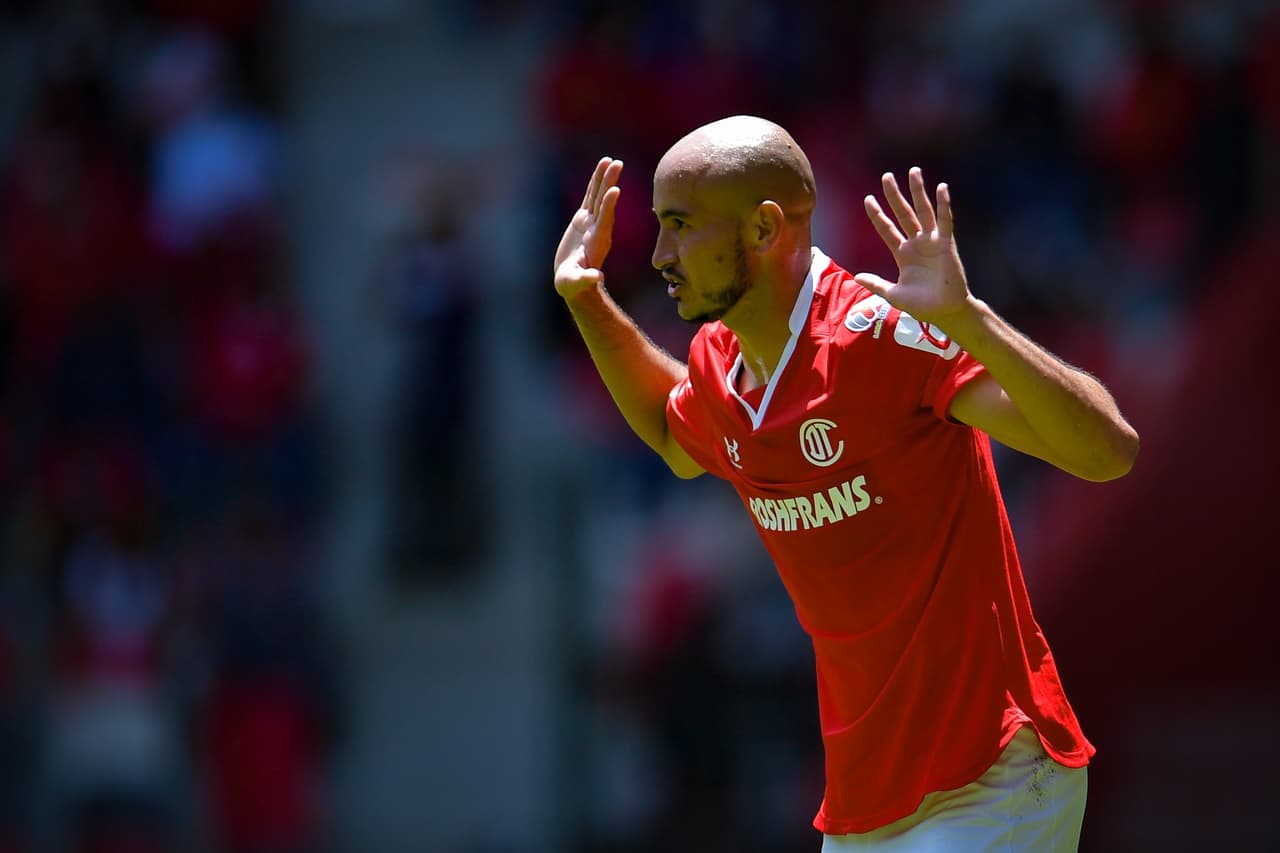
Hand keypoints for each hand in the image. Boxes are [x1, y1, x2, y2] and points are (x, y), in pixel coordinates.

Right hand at [554, 157, 622, 299]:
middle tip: (617, 164)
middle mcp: (597, 229)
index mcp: (597, 241)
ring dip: (603, 178)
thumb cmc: (574, 285)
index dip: (608, 205)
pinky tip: (600, 169)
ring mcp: (591, 223)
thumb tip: (597, 278)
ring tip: (610, 160)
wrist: (575, 282)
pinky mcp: (582, 221)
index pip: (604, 220)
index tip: (615, 190)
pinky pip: (589, 198)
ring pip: (598, 196)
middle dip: (609, 183)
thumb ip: (586, 280)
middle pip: (604, 202)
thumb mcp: (577, 283)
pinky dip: (594, 184)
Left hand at [854, 168, 973, 328]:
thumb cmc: (922, 305)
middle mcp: (916, 243)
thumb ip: (877, 284)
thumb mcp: (894, 294)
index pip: (886, 229)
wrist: (946, 311)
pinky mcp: (946, 244)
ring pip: (923, 211)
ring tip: (913, 171)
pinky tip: (941, 188)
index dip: (877, 215)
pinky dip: (944, 205)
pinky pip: (945, 221)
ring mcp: (931, 242)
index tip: (867, 199)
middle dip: (894, 196)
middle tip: (886, 177)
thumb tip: (856, 276)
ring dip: (918, 192)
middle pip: (903, 214)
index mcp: (902, 254)